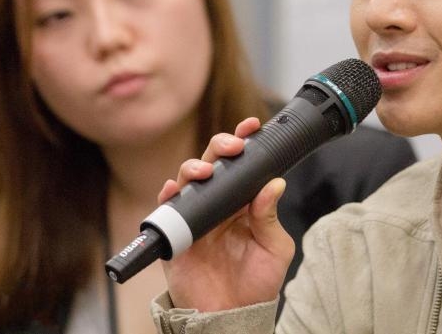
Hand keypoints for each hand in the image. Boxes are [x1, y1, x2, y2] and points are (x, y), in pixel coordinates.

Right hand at [158, 117, 294, 311]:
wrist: (232, 316)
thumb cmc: (257, 282)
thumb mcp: (274, 248)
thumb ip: (270, 217)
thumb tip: (275, 184)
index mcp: (244, 203)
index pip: (243, 166)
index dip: (245, 142)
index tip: (252, 126)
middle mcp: (218, 204)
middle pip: (213, 165)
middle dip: (220, 147)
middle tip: (231, 146)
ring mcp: (195, 217)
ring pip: (187, 181)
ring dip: (193, 169)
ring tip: (203, 171)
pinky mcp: (175, 236)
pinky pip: (166, 210)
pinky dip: (167, 196)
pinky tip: (173, 189)